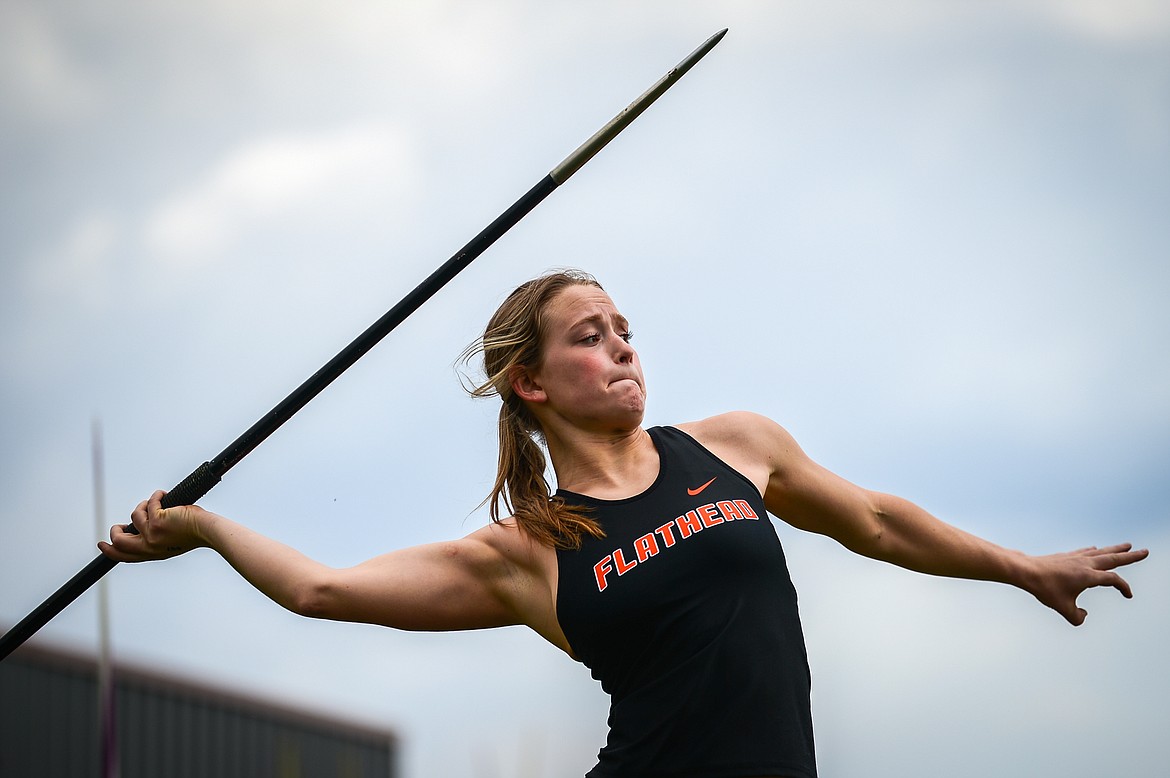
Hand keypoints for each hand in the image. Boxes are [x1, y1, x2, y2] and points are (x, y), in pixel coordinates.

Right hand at [98, 490, 209, 562]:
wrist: (207, 530)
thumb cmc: (194, 533)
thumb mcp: (170, 543)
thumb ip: (154, 539)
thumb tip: (138, 525)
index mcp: (152, 553)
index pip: (125, 556)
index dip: (110, 551)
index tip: (102, 544)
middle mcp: (150, 546)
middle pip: (118, 542)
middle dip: (115, 530)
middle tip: (120, 524)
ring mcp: (152, 534)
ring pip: (134, 515)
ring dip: (144, 505)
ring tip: (159, 502)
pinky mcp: (158, 520)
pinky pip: (149, 503)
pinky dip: (156, 496)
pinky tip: (165, 495)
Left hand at [1024, 543, 1149, 625]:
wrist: (1026, 571)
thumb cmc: (1044, 589)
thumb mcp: (1063, 608)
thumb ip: (1077, 617)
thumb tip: (1083, 616)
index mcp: (1088, 576)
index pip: (1113, 580)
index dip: (1124, 587)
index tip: (1128, 595)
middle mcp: (1085, 564)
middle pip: (1112, 558)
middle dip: (1130, 556)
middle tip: (1145, 551)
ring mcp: (1075, 558)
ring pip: (1100, 552)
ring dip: (1115, 549)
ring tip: (1127, 545)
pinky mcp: (1066, 556)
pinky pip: (1084, 551)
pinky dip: (1094, 551)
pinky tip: (1096, 548)